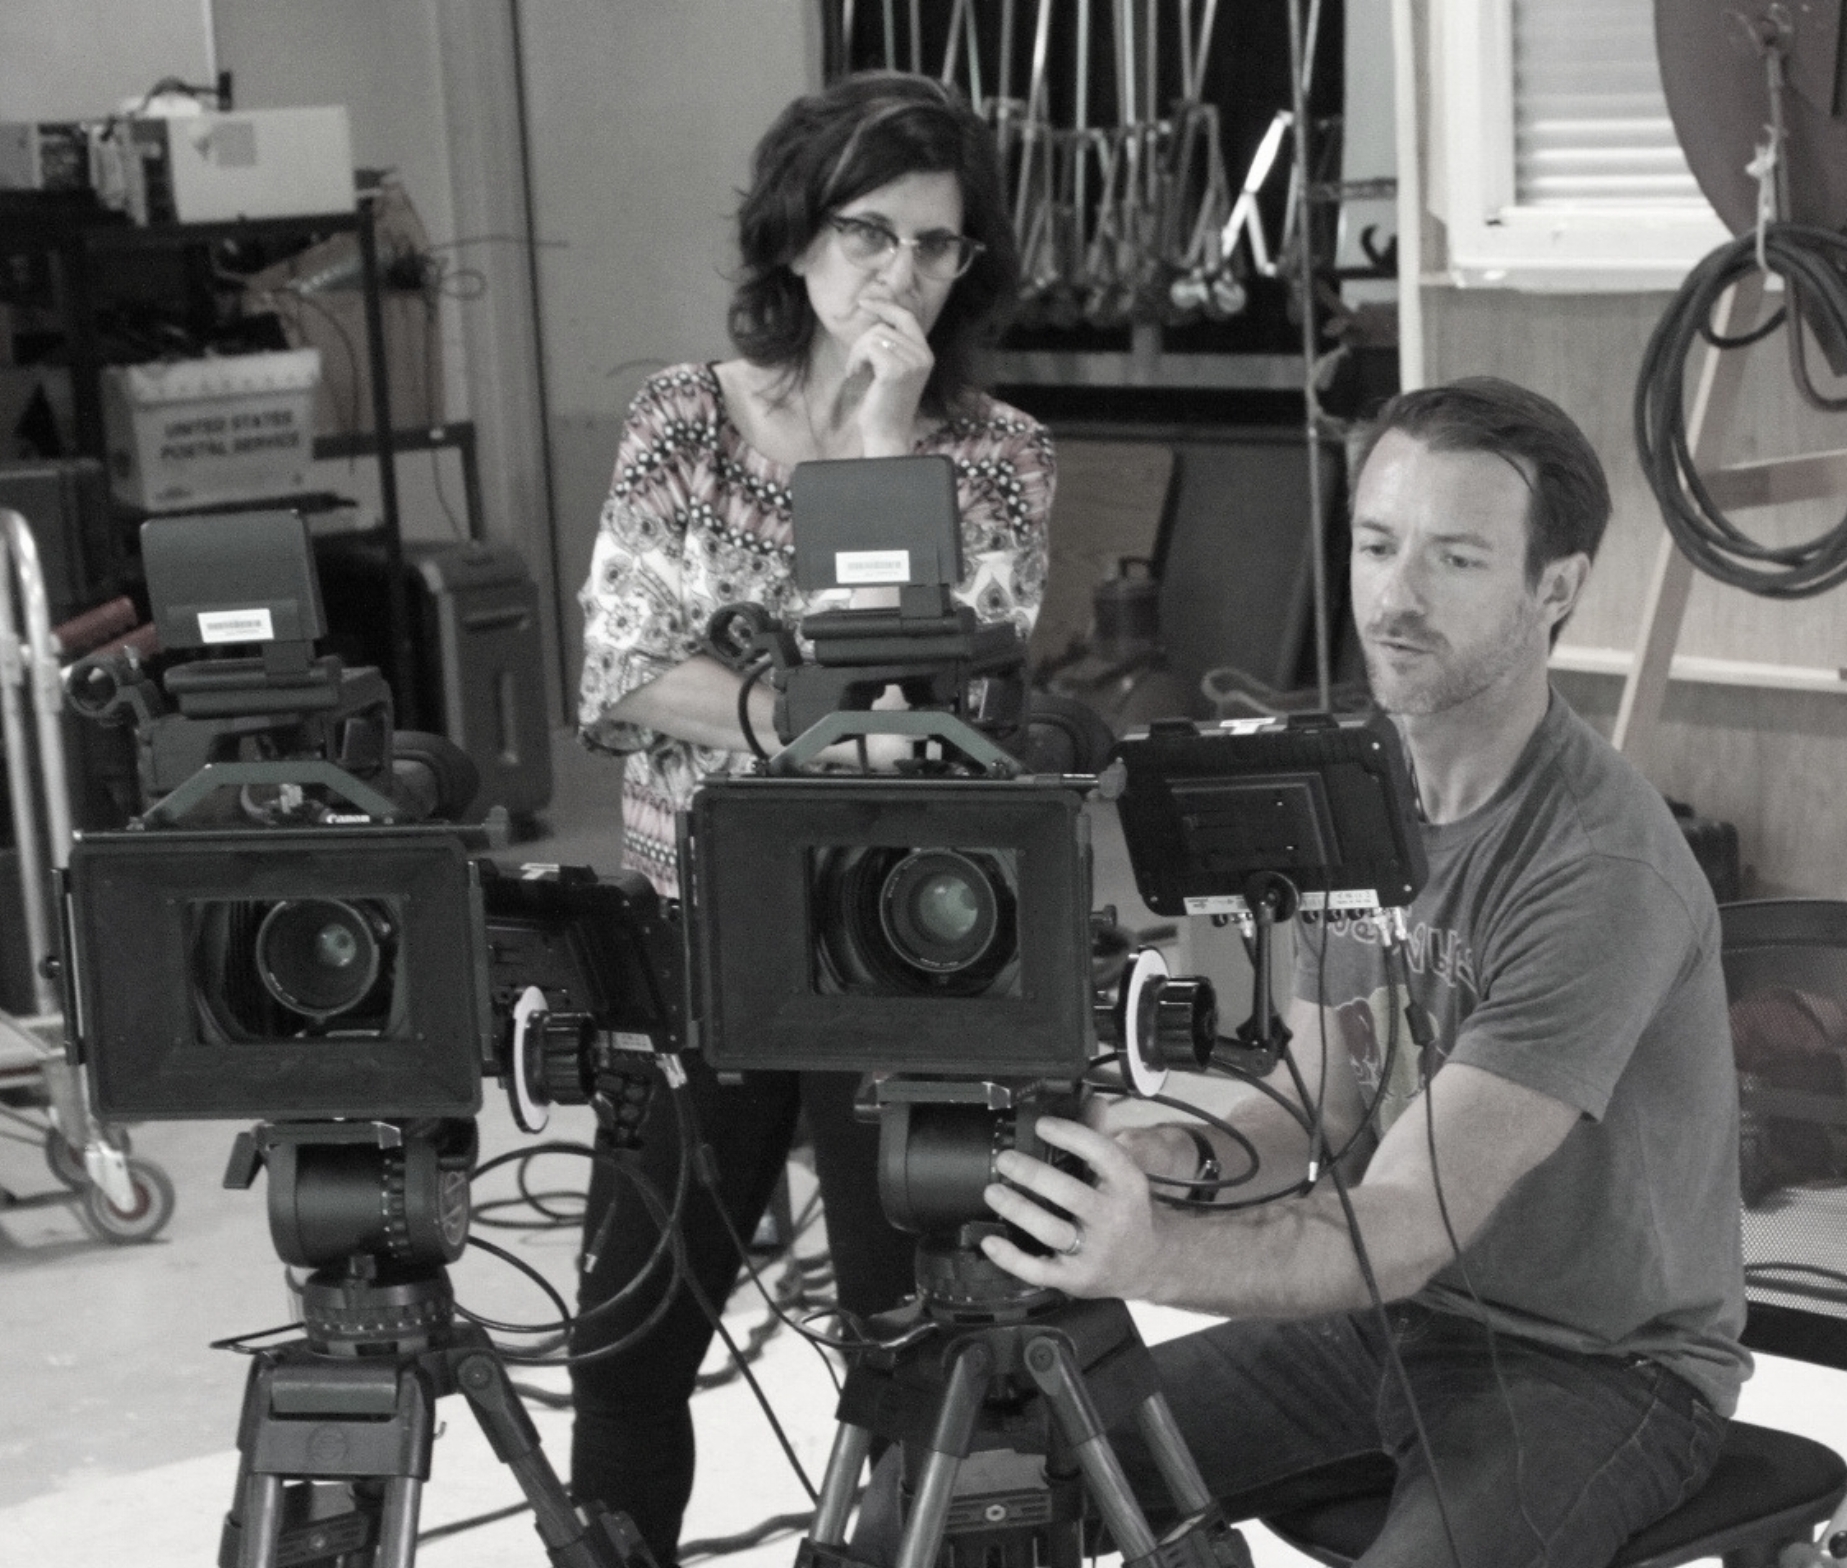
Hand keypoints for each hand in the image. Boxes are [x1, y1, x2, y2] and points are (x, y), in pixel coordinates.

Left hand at [846, 289, 932, 455]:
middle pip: (883, 327)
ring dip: (857, 352)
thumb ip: (892, 345)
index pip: (906, 317)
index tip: (864, 302)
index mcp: (925, 354)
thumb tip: (875, 315)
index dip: (885, 306)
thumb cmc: (885, 404)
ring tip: (855, 371)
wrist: (887, 434)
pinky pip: (868, 347)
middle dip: (862, 342)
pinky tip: (855, 375)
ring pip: (873, 336)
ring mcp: (911, 363)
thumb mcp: (894, 369)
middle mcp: (923, 356)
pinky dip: (855, 359)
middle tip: (855, 364)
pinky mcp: (895, 370)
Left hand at [980, 1117, 1167, 1299]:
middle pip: (1070, 1193)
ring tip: (993, 1191)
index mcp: (1127, 1186)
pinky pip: (1039, 1271)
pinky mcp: (1076, 1278)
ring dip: (1018, 1209)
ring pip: (1051, 1231)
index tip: (1042, 1125)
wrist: (1150, 1263)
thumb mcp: (1122, 1175)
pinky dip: (1011, 1257)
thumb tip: (1092, 1101)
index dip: (1070, 1135)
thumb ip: (1100, 1139)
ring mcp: (1094, 1252)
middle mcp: (1113, 1219)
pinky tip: (991, 1241)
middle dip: (1032, 1174)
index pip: (1101, 1154)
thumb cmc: (1128, 1211)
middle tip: (1005, 1160)